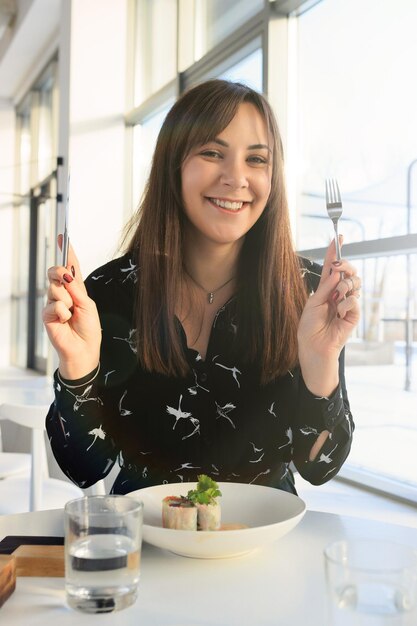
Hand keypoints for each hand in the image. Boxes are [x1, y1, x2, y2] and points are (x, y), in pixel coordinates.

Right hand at [42, 237, 101, 378]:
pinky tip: (65, 321)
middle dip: (61, 272)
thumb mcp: (88, 306)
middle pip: (56, 272)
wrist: (84, 350)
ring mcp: (54, 303)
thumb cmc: (89, 329)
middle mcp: (63, 294)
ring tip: (71, 313)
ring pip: (55, 288)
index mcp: (76, 289)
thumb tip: (66, 275)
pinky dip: (63, 313)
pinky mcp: (47, 315)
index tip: (63, 237)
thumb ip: (77, 289)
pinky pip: (54, 305)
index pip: (71, 268)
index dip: (67, 253)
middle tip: (67, 281)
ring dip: (67, 300)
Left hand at [297, 238, 360, 395]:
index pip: (332, 267)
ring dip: (345, 286)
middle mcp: (337, 293)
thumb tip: (337, 271)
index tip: (338, 237)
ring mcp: (347, 302)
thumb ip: (325, 287)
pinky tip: (338, 313)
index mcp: (325, 288)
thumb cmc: (309, 327)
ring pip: (355, 283)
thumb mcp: (313, 303)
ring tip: (336, 298)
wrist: (314, 346)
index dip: (335, 252)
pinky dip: (346, 303)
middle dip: (346, 265)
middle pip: (348, 271)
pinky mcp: (353, 314)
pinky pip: (355, 300)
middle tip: (338, 268)